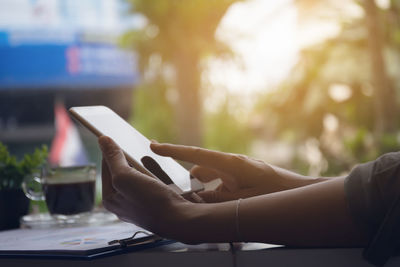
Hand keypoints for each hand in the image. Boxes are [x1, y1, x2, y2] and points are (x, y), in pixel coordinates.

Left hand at [98, 136, 191, 238]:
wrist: (180, 219)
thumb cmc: (150, 202)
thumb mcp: (125, 176)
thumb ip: (113, 158)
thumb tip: (102, 140)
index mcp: (111, 199)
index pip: (106, 167)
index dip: (111, 150)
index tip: (118, 136)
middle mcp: (124, 202)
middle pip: (124, 172)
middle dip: (131, 158)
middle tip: (136, 145)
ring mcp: (141, 203)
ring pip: (141, 176)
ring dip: (146, 165)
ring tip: (151, 158)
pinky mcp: (156, 202)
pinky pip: (154, 182)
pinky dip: (157, 173)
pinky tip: (163, 171)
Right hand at [150, 143, 300, 201]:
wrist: (300, 192)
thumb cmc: (274, 195)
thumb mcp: (241, 201)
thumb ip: (216, 199)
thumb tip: (194, 197)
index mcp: (230, 164)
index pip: (195, 155)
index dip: (173, 151)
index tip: (154, 146)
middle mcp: (232, 162)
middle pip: (202, 168)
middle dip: (193, 182)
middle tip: (186, 196)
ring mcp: (238, 168)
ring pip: (212, 176)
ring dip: (208, 189)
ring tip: (214, 204)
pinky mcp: (243, 174)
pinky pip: (223, 181)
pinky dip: (219, 191)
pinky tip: (226, 204)